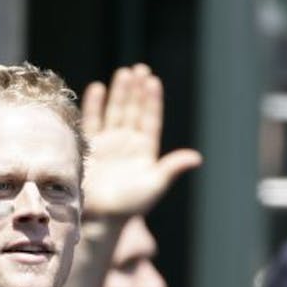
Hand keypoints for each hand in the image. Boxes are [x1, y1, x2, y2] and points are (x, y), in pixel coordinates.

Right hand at [80, 63, 201, 217]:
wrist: (99, 217)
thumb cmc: (129, 206)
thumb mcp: (154, 185)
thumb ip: (172, 168)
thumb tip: (196, 158)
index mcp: (146, 151)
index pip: (151, 120)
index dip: (152, 101)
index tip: (153, 82)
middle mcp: (128, 144)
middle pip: (133, 110)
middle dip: (136, 90)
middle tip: (140, 69)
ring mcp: (108, 144)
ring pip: (115, 112)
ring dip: (119, 93)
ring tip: (124, 72)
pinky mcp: (90, 147)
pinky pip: (92, 122)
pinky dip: (94, 106)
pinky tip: (97, 88)